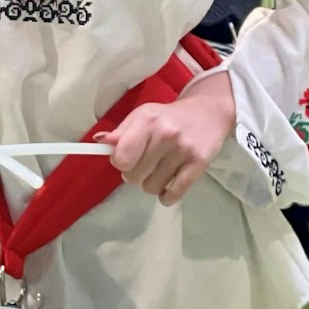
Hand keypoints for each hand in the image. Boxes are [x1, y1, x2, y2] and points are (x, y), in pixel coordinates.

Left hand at [95, 71, 234, 205]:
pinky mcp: (200, 163)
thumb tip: (99, 142)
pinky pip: (173, 194)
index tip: (127, 158)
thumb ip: (121, 132)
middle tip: (145, 163)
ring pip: (151, 188)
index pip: (121, 157)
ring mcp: (184, 149)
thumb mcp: (143, 116)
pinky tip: (168, 185)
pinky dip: (167, 196)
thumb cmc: (168, 117)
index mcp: (147, 119)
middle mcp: (165, 134)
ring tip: (160, 170)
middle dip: (135, 174)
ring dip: (152, 184)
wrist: (209, 112)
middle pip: (134, 176)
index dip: (120, 162)